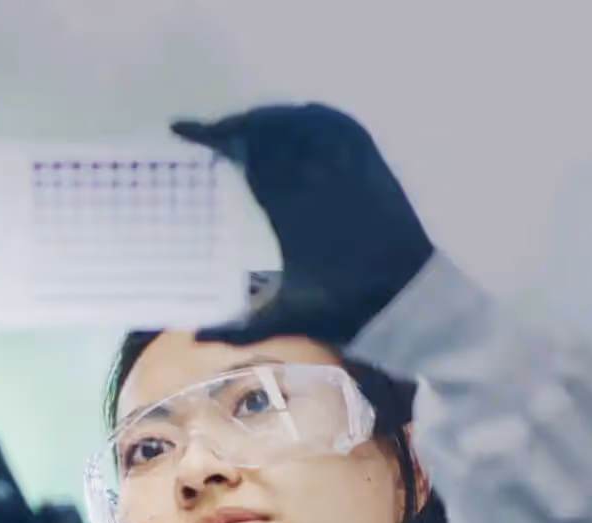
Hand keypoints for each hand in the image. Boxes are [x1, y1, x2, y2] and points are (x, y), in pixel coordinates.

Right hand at [173, 103, 433, 346]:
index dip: (212, 136)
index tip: (184, 129)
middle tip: (213, 133)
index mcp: (288, 211)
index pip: (244, 156)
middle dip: (235, 125)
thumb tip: (194, 338)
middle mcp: (316, 179)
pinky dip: (314, 115)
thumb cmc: (344, 307)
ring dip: (272, 118)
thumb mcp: (287, 319)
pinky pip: (341, 124)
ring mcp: (348, 169)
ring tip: (251, 125)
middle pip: (269, 131)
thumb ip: (238, 330)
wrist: (408, 300)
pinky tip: (298, 118)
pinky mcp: (373, 167)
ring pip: (302, 122)